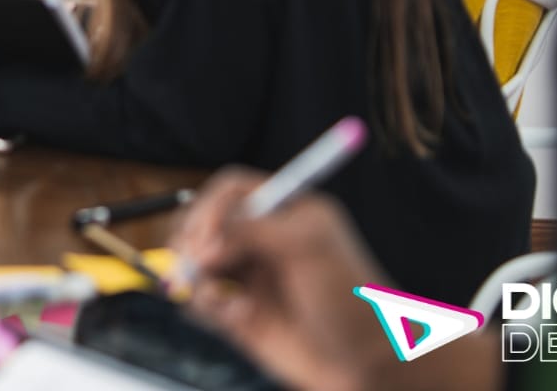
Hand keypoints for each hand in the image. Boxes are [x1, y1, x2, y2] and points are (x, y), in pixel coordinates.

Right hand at [171, 169, 416, 390]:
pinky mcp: (240, 311)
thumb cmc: (352, 301)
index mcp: (285, 212)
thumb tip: (204, 238)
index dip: (210, 208)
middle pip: (205, 223)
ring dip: (194, 277)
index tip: (204, 236)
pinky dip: (207, 307)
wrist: (367, 365)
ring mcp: (250, 275)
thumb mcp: (307, 248)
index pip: (231, 191)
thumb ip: (253, 229)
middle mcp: (263, 239)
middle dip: (191, 241)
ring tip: (214, 298)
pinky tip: (237, 317)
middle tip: (189, 265)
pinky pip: (202, 301)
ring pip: (197, 262)